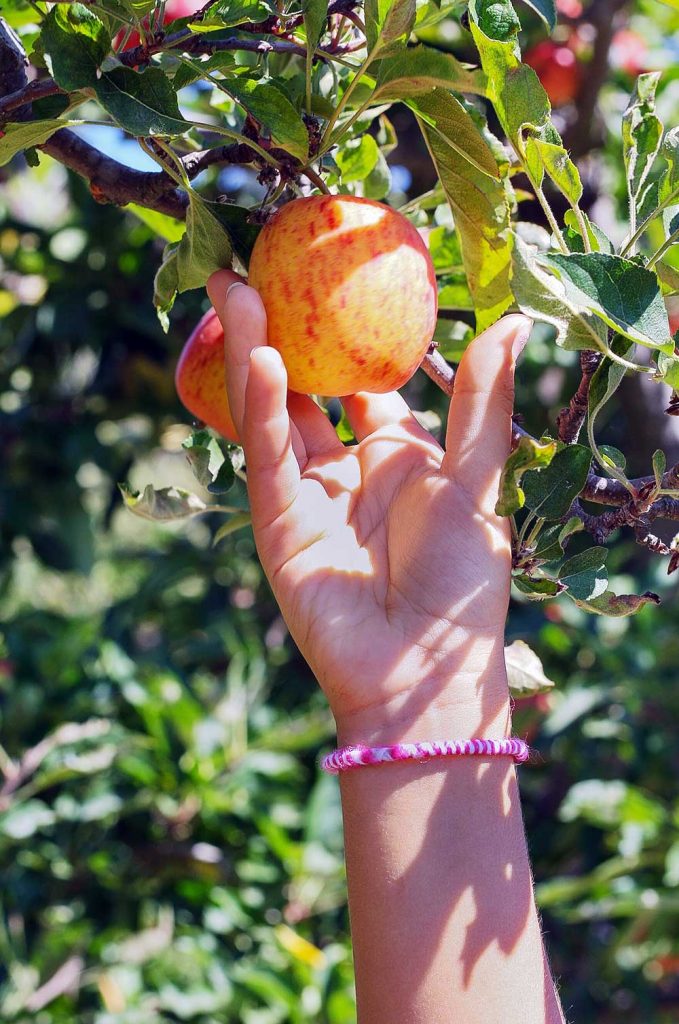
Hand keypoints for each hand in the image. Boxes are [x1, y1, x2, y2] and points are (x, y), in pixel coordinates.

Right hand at [207, 271, 530, 743]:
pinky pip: (268, 456)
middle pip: (309, 387)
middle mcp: (352, 472)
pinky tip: (261, 357)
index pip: (367, 382)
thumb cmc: (464, 582)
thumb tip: (515, 321)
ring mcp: (311, 496)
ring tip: (233, 289)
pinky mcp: (279, 524)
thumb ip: (482, 402)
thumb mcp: (478, 480)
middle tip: (258, 268)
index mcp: (403, 459)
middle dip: (283, 332)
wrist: (420, 674)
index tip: (329, 276)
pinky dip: (262, 408)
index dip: (348, 332)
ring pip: (276, 412)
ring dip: (254, 353)